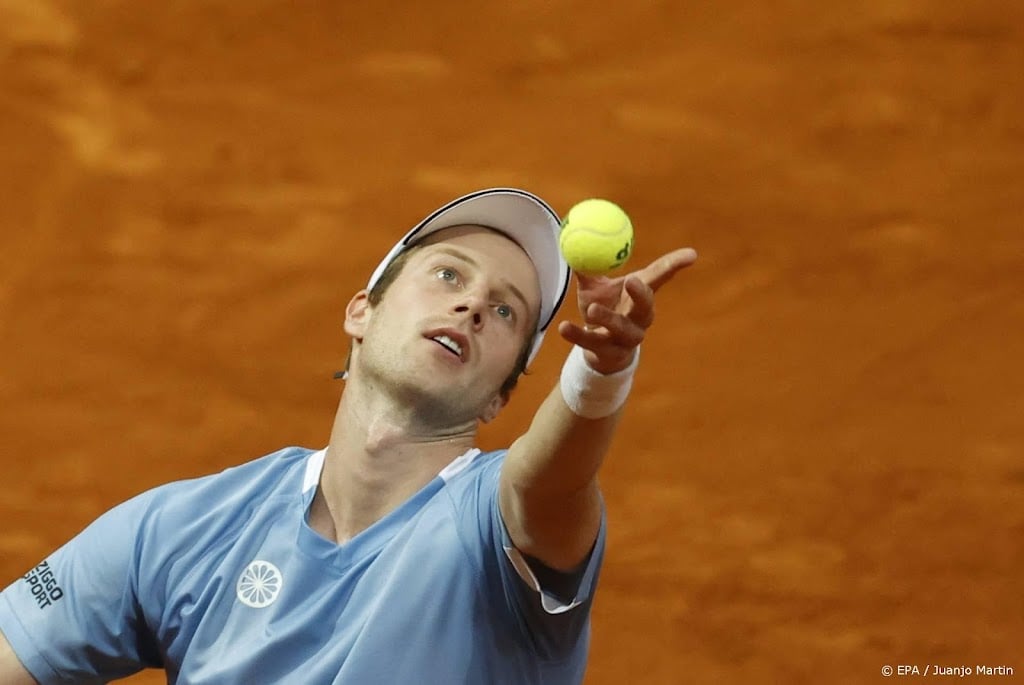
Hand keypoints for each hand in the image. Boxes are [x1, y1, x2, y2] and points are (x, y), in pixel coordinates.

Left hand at [557, 247, 696, 374]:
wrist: (598, 350)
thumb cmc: (602, 309)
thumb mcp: (595, 287)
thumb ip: (588, 266)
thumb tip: (572, 235)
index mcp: (640, 296)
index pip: (660, 278)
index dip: (675, 266)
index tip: (691, 254)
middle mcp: (639, 318)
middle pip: (646, 307)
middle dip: (642, 294)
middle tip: (632, 280)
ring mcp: (626, 338)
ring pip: (621, 328)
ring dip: (608, 318)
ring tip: (593, 310)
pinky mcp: (608, 353)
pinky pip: (592, 343)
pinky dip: (577, 335)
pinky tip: (564, 327)